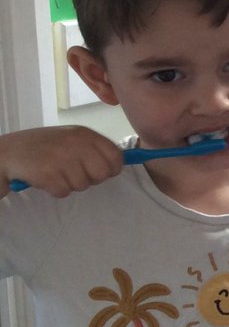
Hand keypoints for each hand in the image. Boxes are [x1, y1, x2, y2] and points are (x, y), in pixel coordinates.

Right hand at [0, 126, 122, 198]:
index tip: (103, 172)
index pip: (116, 155)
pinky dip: (55, 190)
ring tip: (55, 172)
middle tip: (74, 174)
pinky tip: (44, 178)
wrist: (7, 152)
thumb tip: (120, 164)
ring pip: (83, 185)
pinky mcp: (48, 173)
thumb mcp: (70, 139)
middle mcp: (76, 143)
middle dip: (91, 179)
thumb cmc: (43, 147)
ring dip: (69, 184)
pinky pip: (64, 192)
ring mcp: (61, 158)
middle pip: (103, 174)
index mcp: (84, 134)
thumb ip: (94, 149)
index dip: (112, 168)